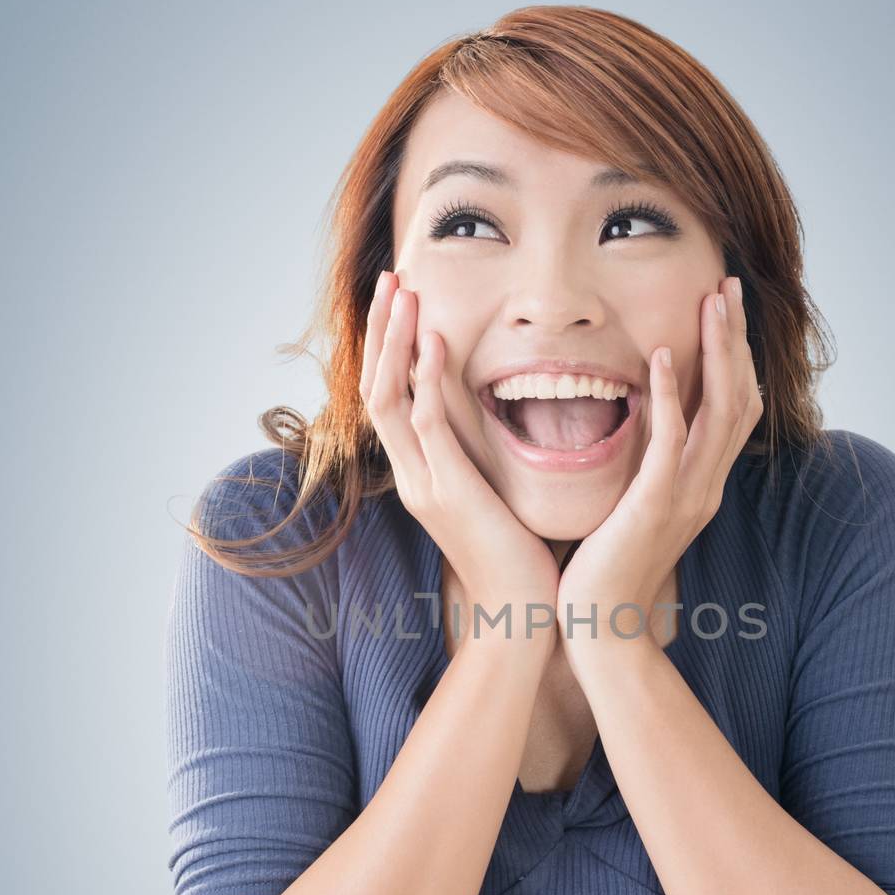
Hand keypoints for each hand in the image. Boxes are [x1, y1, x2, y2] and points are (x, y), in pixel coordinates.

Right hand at [360, 272, 560, 653]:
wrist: (520, 616)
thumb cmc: (518, 559)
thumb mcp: (493, 496)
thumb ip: (482, 458)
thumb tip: (498, 420)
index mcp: (421, 474)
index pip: (390, 396)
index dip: (391, 347)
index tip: (402, 301)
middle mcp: (411, 475)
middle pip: (375, 387)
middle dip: (380, 330)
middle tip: (390, 278)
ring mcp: (423, 483)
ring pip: (389, 398)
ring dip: (394, 341)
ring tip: (401, 292)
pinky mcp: (448, 492)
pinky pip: (427, 426)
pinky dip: (426, 380)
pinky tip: (433, 342)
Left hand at [556, 277, 762, 658]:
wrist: (601, 629)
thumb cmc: (606, 571)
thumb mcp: (633, 507)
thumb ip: (645, 467)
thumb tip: (637, 422)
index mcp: (701, 484)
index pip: (734, 408)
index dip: (735, 356)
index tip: (724, 308)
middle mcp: (705, 486)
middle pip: (739, 398)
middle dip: (735, 339)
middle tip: (728, 286)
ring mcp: (686, 497)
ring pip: (718, 412)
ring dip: (716, 352)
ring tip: (711, 303)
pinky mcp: (654, 509)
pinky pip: (671, 445)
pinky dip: (670, 398)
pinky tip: (659, 358)